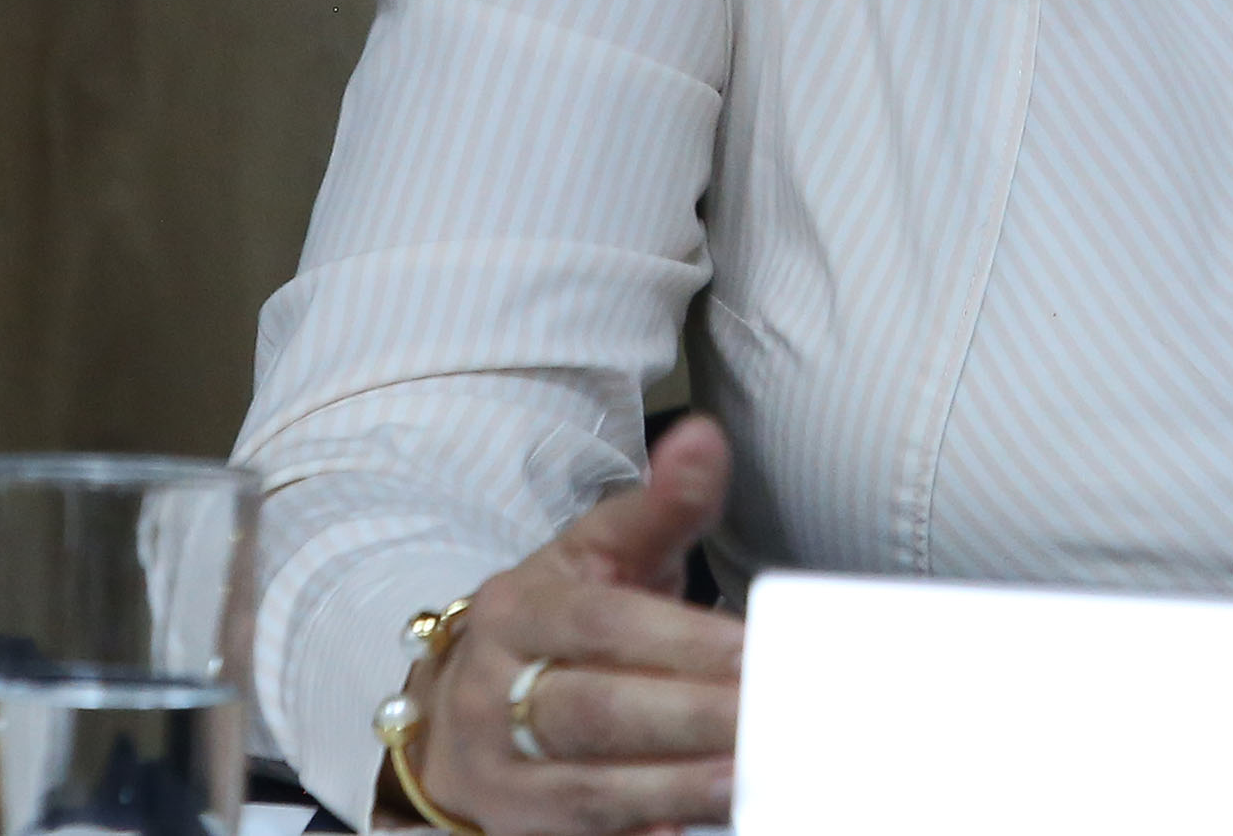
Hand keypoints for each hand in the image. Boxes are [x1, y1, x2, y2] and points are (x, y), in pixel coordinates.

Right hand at [391, 416, 742, 834]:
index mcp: (518, 611)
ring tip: (751, 777)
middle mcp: (491, 694)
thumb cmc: (558, 621)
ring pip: (589, 788)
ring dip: (677, 788)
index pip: (603, 625)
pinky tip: (684, 834)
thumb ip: (661, 505)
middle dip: (690, 720)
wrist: (461, 706)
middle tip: (771, 719)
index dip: (680, 642)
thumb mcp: (596, 553)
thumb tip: (704, 437)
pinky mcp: (514, 832)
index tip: (753, 652)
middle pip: (597, 712)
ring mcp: (496, 774)